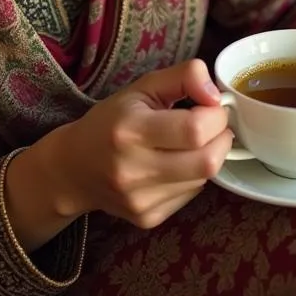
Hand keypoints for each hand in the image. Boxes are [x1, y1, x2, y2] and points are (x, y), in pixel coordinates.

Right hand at [47, 59, 232, 229]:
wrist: (74, 167)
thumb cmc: (111, 120)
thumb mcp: (142, 87)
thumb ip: (184, 77)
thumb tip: (216, 94)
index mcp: (130, 131)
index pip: (194, 130)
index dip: (215, 115)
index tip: (211, 106)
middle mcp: (133, 170)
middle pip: (207, 161)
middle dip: (221, 138)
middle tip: (213, 125)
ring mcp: (141, 200)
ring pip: (203, 180)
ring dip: (208, 157)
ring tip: (190, 142)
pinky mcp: (147, 219)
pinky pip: (190, 196)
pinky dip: (192, 177)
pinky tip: (175, 164)